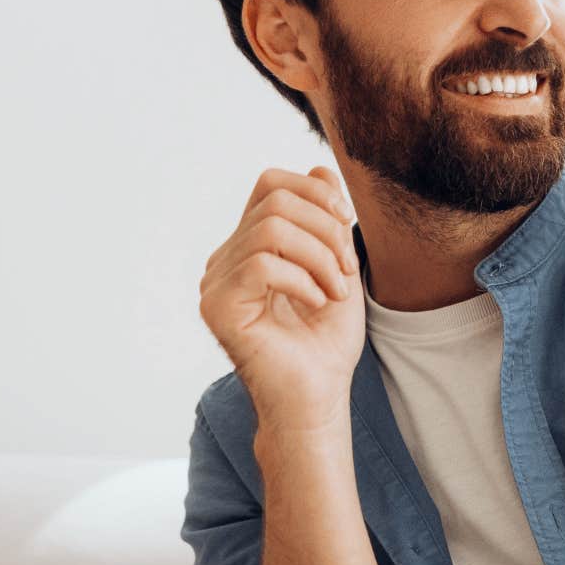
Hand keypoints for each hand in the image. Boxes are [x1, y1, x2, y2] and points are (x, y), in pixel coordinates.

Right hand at [199, 167, 364, 431]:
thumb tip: (320, 166)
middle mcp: (227, 259)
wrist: (319, 398)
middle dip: (326, 230)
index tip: (347, 229)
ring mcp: (216, 281)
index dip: (316, 194)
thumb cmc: (326, 344)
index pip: (272, 186)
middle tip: (346, 272)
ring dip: (320, 258)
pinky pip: (262, 264)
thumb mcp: (340, 270)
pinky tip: (317, 305)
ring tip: (334, 293)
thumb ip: (330, 222)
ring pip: (271, 230)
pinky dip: (303, 281)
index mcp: (252, 246)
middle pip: (275, 201)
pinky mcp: (217, 306)